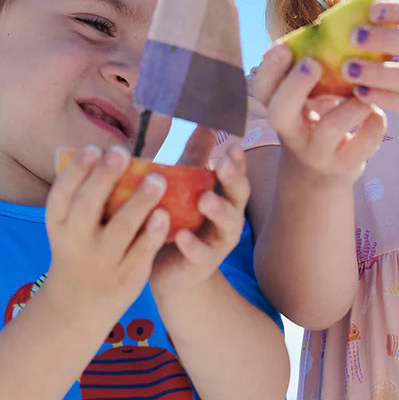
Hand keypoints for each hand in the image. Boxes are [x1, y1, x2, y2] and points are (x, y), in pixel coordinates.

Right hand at [43, 145, 169, 320]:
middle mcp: (77, 241)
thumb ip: (78, 195)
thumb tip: (88, 150)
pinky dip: (153, 233)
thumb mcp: (67, 226)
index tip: (94, 148)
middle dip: (104, 177)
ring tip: (157, 178)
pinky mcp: (128, 275)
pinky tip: (165, 214)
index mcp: (59, 224)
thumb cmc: (78, 250)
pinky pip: (142, 251)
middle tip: (122, 152)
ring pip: (121, 228)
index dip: (76, 171)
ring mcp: (103, 260)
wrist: (78, 305)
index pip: (61, 194)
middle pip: (88, 206)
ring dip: (139, 202)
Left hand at [149, 143, 249, 293]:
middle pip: (239, 195)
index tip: (232, 143)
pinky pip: (202, 255)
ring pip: (229, 225)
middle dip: (233, 178)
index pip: (234, 174)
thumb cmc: (174, 225)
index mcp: (222, 197)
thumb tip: (159, 124)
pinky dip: (193, 245)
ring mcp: (219, 242)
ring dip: (219, 210)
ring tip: (205, 200)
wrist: (172, 275)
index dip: (237, 160)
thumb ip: (177, 172)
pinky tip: (181, 236)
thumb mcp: (177, 197)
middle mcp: (227, 217)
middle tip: (223, 162)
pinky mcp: (203, 264)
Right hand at [252, 43, 386, 184]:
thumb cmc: (316, 122)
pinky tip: (377, 112)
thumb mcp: (307, 100)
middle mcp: (293, 133)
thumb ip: (313, 73)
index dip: (269, 69)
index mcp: (280, 109)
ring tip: (362, 90)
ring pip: (328, 129)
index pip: (261, 91)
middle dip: (294, 87)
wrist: (321, 175)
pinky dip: (374, 124)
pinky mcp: (345, 165)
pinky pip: (362, 146)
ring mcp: (318, 152)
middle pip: (279, 114)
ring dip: (349, 105)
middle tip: (313, 65)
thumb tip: (339, 23)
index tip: (284, 49)